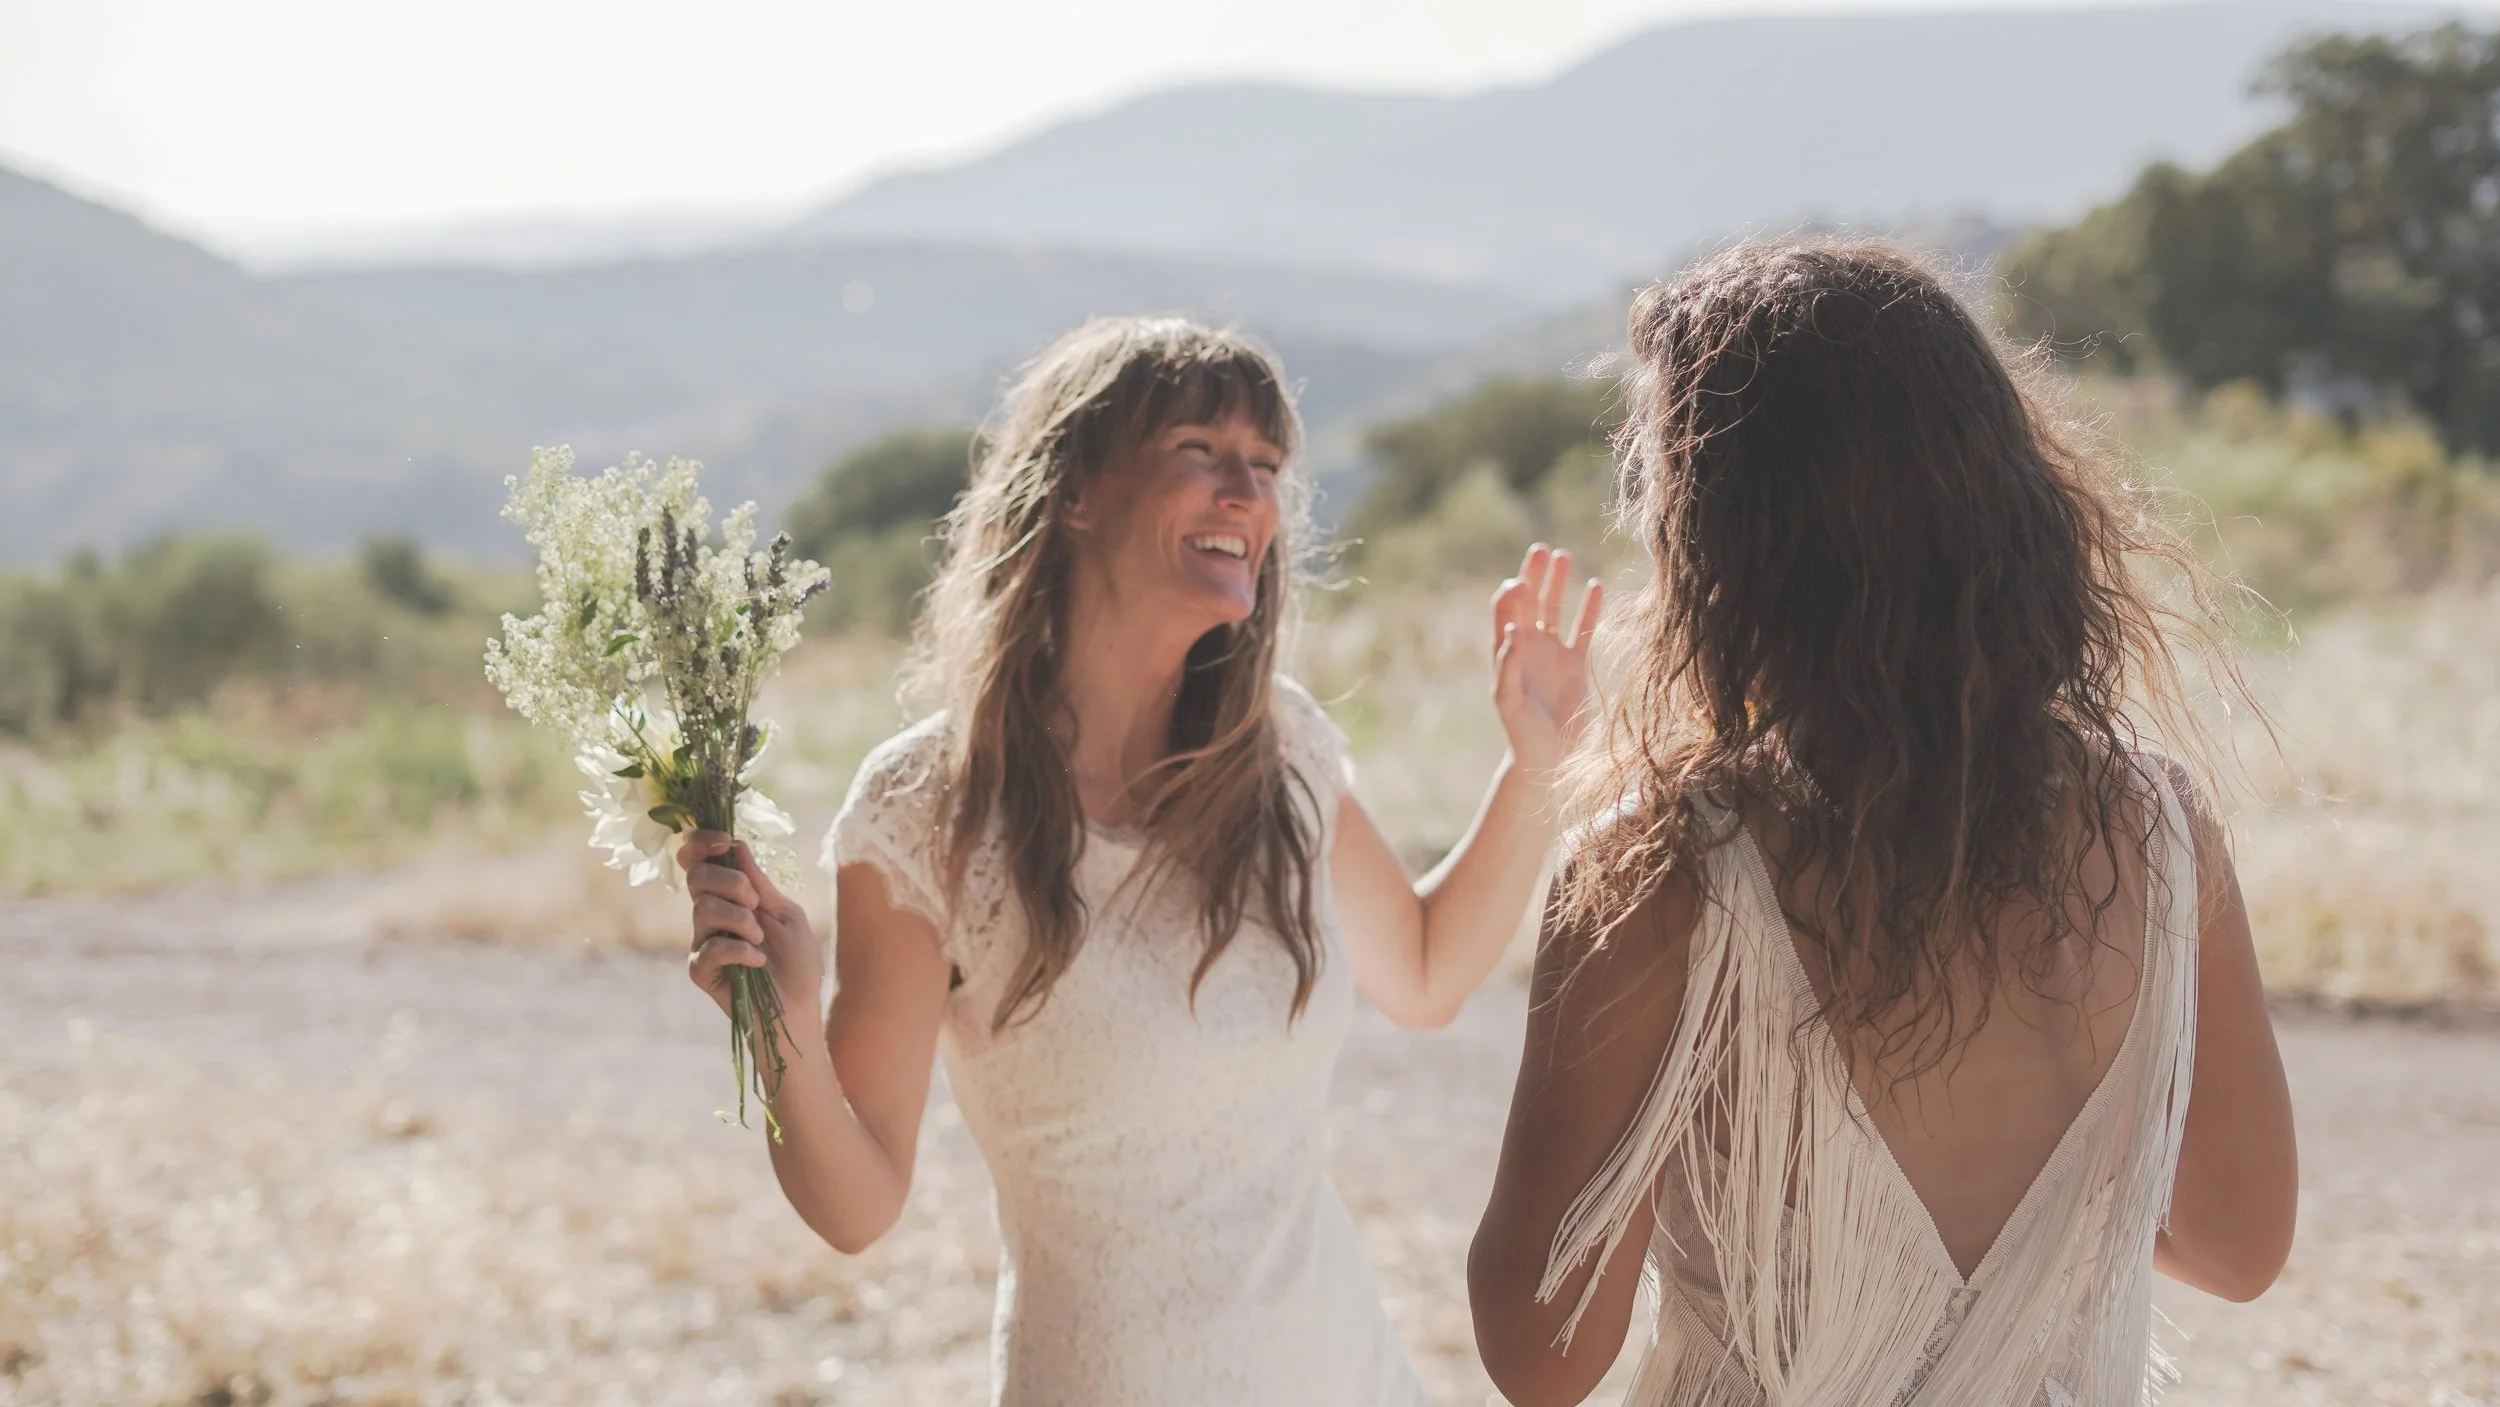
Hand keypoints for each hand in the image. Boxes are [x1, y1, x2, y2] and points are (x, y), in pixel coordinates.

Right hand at [681, 831, 823, 1034]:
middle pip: (697, 878)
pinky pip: (710, 948)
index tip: (724, 840)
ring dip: (741, 920)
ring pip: (703, 909)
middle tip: (756, 904)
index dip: (702, 843)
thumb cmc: (797, 961)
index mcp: (728, 897)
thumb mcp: (786, 913)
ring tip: (761, 940)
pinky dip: (739, 950)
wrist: (799, 1007)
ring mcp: (702, 942)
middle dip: (732, 882)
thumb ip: (759, 883)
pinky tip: (757, 961)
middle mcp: (709, 916)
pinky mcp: (700, 971)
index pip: (698, 861)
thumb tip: (737, 846)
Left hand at [1490, 544, 1601, 775]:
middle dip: (1534, 575)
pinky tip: (1595, 585)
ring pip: (1555, 610)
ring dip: (1558, 584)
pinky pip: (1583, 630)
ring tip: (1563, 556)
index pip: (1505, 611)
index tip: (1519, 581)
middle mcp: (1529, 647)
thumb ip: (1507, 666)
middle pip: (1530, 601)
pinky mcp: (1576, 664)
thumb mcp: (1508, 700)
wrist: (1547, 757)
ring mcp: (1553, 654)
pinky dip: (1589, 609)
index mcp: (1507, 652)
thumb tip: (1512, 630)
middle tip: (1540, 549)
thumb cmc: (1520, 731)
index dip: (1510, 593)